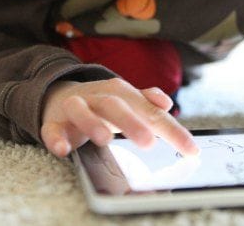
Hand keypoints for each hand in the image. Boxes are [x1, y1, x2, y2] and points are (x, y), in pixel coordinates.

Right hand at [40, 77, 198, 157]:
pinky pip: (52, 129)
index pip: (151, 111)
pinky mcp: (53, 122)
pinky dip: (56, 138)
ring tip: (105, 139)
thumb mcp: (128, 102)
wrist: (60, 96)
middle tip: (148, 143)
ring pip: (82, 110)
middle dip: (131, 123)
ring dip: (93, 123)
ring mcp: (75, 108)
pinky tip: (64, 149)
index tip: (191, 149)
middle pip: (115, 106)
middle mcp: (99, 97)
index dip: (172, 130)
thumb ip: (148, 104)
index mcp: (122, 93)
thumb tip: (167, 103)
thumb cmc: (103, 104)